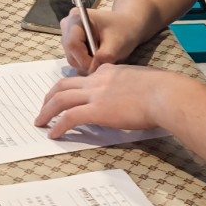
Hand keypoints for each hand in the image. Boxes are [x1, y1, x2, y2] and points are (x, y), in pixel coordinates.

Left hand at [34, 63, 183, 135]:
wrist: (165, 94)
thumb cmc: (163, 91)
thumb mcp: (142, 81)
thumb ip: (131, 87)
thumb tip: (133, 99)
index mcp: (109, 71)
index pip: (83, 78)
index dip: (72, 88)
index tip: (67, 97)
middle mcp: (98, 80)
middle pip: (64, 85)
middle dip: (50, 96)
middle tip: (44, 108)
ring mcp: (96, 94)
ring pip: (60, 99)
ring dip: (47, 111)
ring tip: (40, 122)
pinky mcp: (97, 110)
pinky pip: (69, 117)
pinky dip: (58, 125)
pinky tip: (54, 134)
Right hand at [59, 5, 142, 74]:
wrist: (127, 25)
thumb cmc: (123, 30)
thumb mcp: (117, 44)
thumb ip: (104, 57)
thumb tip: (91, 70)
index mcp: (77, 18)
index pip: (72, 44)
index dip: (84, 59)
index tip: (99, 66)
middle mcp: (68, 25)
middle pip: (70, 52)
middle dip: (86, 63)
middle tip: (103, 63)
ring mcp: (68, 34)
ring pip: (72, 58)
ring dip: (87, 63)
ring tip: (102, 59)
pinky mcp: (71, 42)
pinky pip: (75, 59)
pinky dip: (86, 62)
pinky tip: (97, 57)